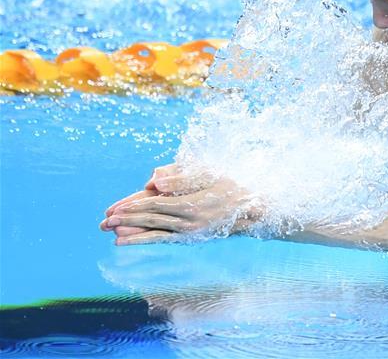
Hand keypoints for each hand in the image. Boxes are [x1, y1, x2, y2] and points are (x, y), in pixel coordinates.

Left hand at [100, 164, 260, 244]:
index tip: (116, 208)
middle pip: (151, 219)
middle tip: (105, 222)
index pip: (156, 204)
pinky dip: (143, 240)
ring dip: (131, 233)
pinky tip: (126, 242)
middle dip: (127, 220)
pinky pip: (162, 240)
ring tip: (111, 234)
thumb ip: (181, 178)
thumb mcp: (209, 175)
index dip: (135, 206)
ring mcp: (189, 233)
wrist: (251, 211)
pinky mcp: (189, 238)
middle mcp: (189, 222)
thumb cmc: (230, 187)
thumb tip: (154, 180)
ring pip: (154, 232)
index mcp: (192, 204)